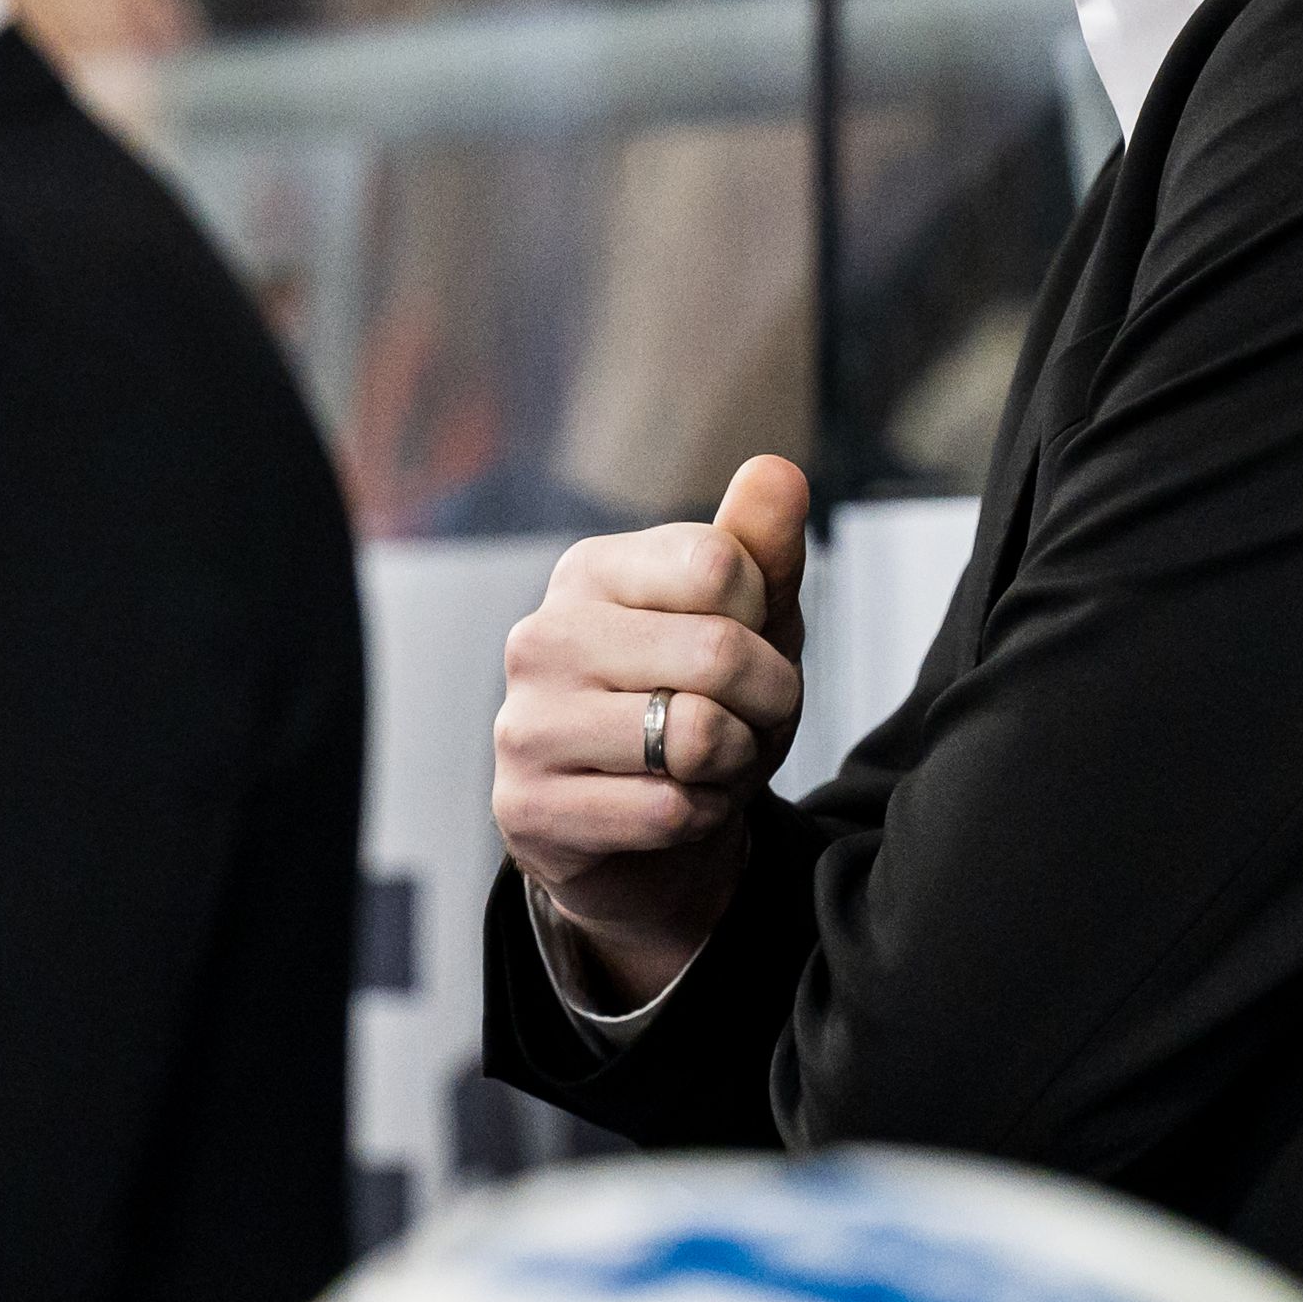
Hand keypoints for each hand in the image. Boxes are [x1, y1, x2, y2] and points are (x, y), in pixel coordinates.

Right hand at [494, 454, 816, 1008]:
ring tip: (708, 763)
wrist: (642, 832)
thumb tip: (777, 469)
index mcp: (589, 570)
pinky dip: (700, 816)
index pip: (721, 565)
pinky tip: (673, 807)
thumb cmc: (697, 703)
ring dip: (736, 763)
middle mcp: (541, 636)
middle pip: (719, 652)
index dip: (763, 619)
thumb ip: (762, 546)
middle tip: (748, 718)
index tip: (747, 643)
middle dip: (769, 700)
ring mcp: (525, 723)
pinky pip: (668, 810)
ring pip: (697, 737)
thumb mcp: (746, 621)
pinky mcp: (529, 808)